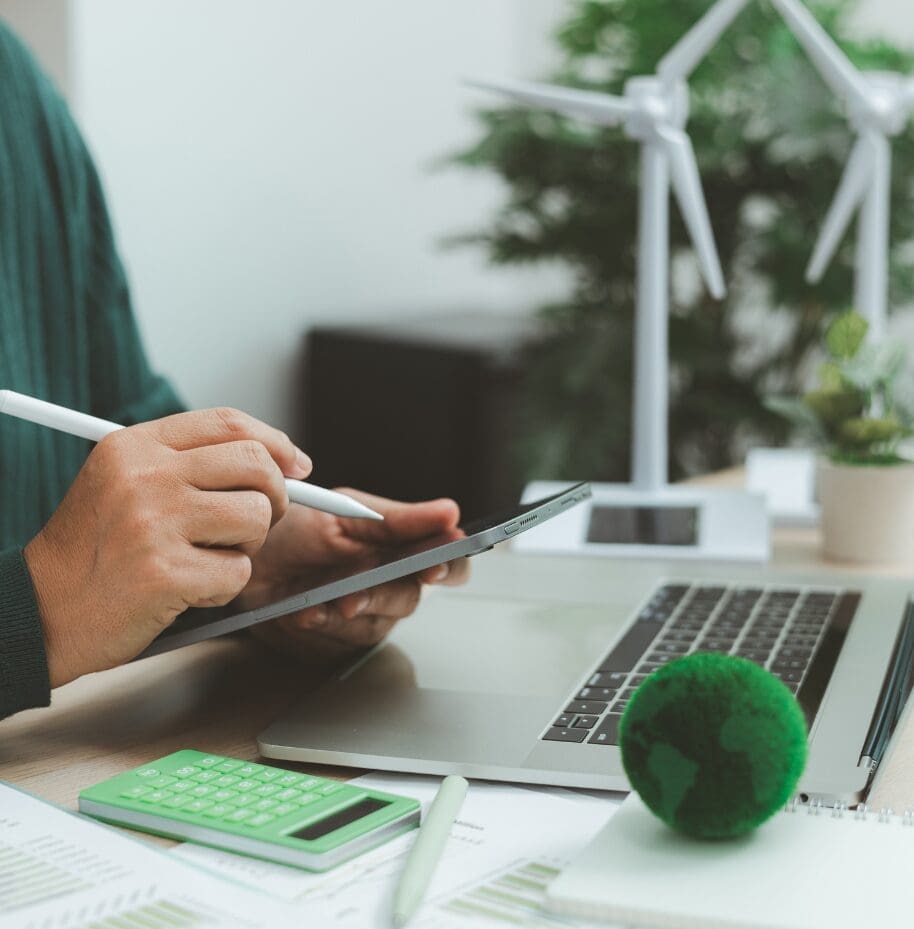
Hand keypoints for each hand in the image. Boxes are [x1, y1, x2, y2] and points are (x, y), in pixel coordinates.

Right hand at [24, 408, 311, 686]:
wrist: (41, 611)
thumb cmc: (95, 550)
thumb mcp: (124, 483)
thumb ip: (191, 464)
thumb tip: (285, 462)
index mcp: (134, 446)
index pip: (228, 422)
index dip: (275, 443)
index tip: (297, 465)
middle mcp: (145, 477)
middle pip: (256, 465)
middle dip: (276, 496)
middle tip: (260, 521)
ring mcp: (154, 524)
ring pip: (256, 518)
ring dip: (246, 546)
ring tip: (205, 558)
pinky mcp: (164, 573)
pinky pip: (237, 573)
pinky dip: (223, 587)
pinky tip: (186, 589)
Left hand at [247, 490, 469, 665]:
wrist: (246, 557)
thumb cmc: (294, 528)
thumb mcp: (347, 513)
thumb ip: (400, 519)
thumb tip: (449, 512)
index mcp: (399, 549)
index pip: (447, 563)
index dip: (449, 568)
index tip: (434, 567)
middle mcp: (388, 585)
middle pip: (408, 599)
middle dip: (379, 596)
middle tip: (354, 595)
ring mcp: (364, 617)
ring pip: (373, 626)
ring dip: (342, 615)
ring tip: (315, 603)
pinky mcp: (337, 643)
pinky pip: (339, 645)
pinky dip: (319, 628)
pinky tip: (302, 613)